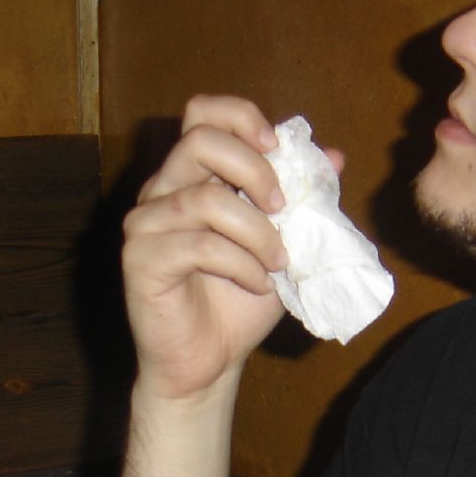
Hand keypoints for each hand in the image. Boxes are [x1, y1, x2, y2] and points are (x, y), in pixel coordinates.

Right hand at [121, 94, 295, 399]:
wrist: (209, 363)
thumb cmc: (239, 302)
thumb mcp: (284, 243)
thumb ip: (302, 199)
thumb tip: (335, 155)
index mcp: (191, 176)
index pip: (202, 113)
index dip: (241, 117)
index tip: (276, 147)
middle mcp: (161, 191)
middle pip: (200, 140)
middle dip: (254, 168)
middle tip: (282, 207)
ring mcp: (145, 224)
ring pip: (206, 199)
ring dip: (257, 232)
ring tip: (278, 261)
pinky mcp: (140, 260)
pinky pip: (199, 246)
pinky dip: (241, 265)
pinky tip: (257, 285)